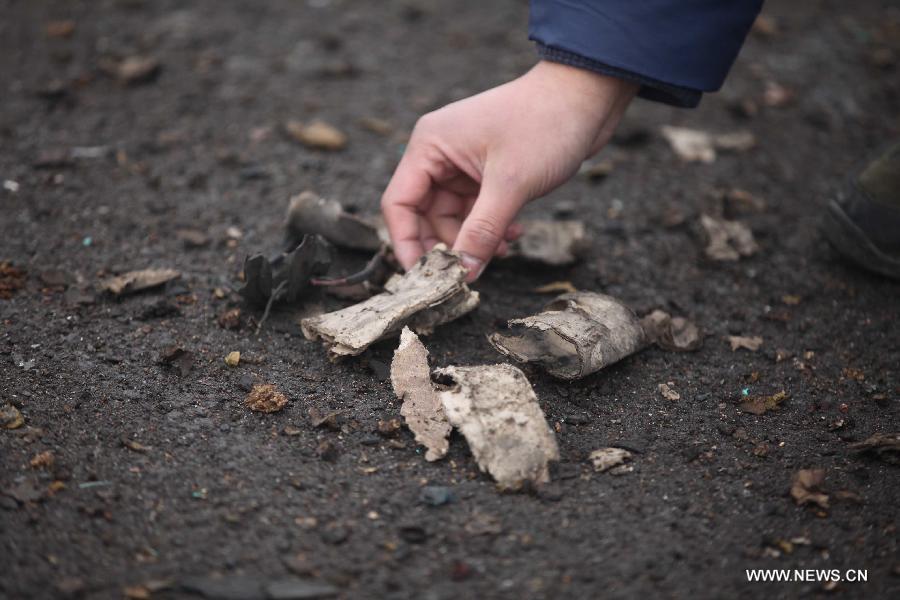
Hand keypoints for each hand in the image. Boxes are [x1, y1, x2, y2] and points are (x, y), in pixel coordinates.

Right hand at [380, 60, 636, 280]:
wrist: (587, 95)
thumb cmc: (544, 124)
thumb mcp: (510, 184)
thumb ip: (482, 231)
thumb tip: (463, 273)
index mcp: (429, 146)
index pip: (399, 204)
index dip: (406, 242)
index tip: (424, 277)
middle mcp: (439, 154)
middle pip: (424, 215)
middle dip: (448, 244)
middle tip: (468, 272)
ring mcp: (463, 163)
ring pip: (453, 217)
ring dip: (474, 239)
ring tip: (503, 247)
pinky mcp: (487, 171)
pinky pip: (475, 211)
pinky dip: (490, 227)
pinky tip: (514, 233)